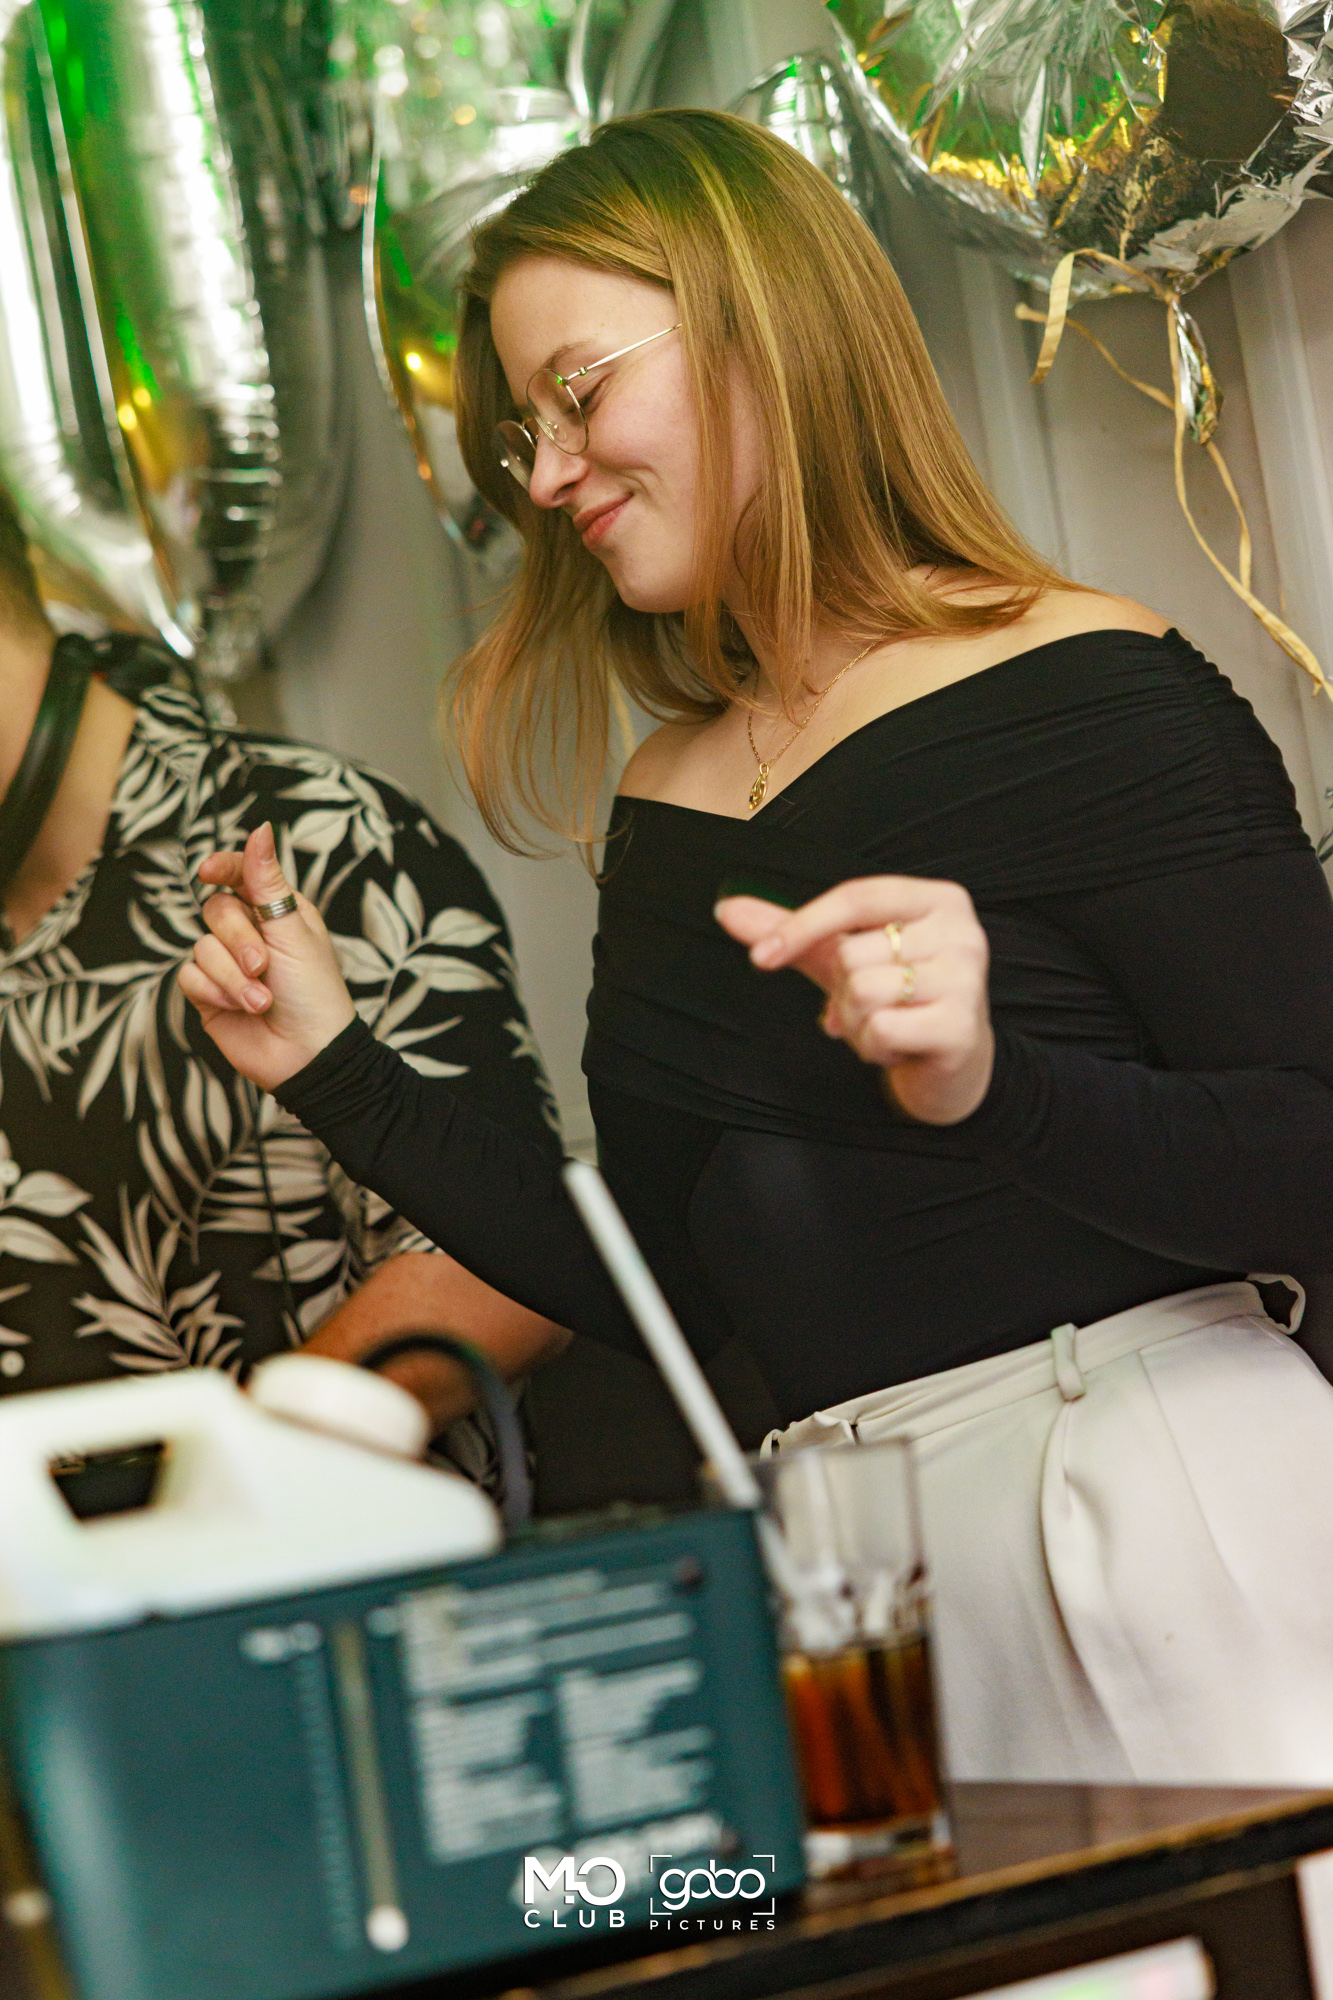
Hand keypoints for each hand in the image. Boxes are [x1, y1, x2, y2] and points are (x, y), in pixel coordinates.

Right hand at [177, 821, 355, 1092]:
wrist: (308, 1055)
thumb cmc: (314, 992)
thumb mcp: (294, 931)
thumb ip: (268, 881)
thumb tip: (261, 827)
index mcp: (279, 910)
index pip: (240, 874)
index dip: (223, 867)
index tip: (208, 871)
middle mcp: (251, 932)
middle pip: (216, 910)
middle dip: (238, 940)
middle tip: (263, 966)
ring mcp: (227, 963)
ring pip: (201, 946)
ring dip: (232, 977)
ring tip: (261, 1000)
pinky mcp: (209, 993)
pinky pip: (190, 976)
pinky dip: (215, 992)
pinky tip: (240, 1009)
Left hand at [715, 876, 993, 1124]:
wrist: (950, 1065)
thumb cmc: (896, 1000)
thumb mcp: (843, 958)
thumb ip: (791, 931)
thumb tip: (726, 909)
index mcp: (938, 900)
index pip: (856, 897)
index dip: (802, 925)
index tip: (761, 957)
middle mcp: (962, 932)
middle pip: (853, 953)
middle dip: (843, 991)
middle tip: (871, 1006)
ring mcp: (967, 980)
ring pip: (863, 993)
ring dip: (857, 1023)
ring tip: (886, 1027)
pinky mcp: (962, 1027)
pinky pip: (880, 1030)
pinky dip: (873, 1048)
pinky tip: (899, 1048)